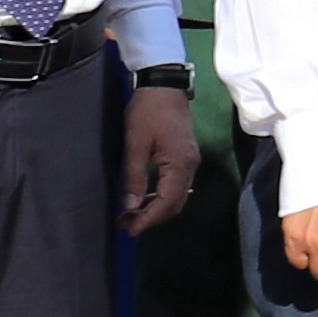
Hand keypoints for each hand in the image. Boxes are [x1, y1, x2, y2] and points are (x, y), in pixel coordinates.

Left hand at [119, 83, 200, 234]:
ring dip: (156, 208)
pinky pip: (177, 186)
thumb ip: (134, 177)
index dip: (149, 219)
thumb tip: (131, 206)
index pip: (167, 202)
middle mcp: (190, 167)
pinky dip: (161, 196)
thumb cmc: (147, 112)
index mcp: (179, 165)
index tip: (131, 230)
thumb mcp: (135, 143)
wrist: (164, 86)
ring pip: (177, 196)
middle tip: (126, 224)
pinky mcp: (186, 157)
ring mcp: (191, 162)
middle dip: (152, 218)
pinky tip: (145, 197)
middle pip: (175, 204)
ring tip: (131, 214)